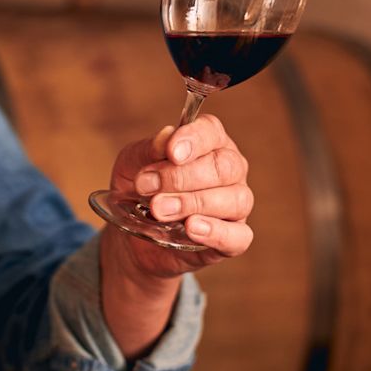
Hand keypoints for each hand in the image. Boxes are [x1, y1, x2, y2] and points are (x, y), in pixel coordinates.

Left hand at [105, 113, 254, 278]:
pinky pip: (239, 236)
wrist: (133, 235)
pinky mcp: (234, 238)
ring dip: (192, 204)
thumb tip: (166, 137)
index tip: (172, 153)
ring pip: (234, 200)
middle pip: (224, 167)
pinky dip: (216, 232)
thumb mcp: (130, 165)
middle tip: (147, 187)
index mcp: (208, 144)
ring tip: (158, 210)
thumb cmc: (140, 191)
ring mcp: (235, 205)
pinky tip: (191, 228)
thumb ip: (147, 150)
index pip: (211, 132)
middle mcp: (230, 171)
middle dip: (182, 177)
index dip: (193, 140)